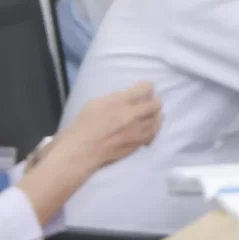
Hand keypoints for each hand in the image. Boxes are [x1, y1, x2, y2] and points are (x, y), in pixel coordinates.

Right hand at [19, 82, 161, 221]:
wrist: (79, 153)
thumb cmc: (81, 127)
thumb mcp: (94, 104)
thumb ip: (115, 98)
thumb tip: (127, 97)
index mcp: (120, 102)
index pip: (145, 88)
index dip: (146, 86)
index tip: (144, 87)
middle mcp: (132, 115)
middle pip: (156, 104)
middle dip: (155, 99)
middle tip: (151, 99)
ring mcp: (136, 131)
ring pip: (158, 119)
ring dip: (157, 114)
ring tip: (154, 112)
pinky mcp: (136, 144)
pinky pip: (152, 134)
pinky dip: (154, 128)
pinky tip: (150, 127)